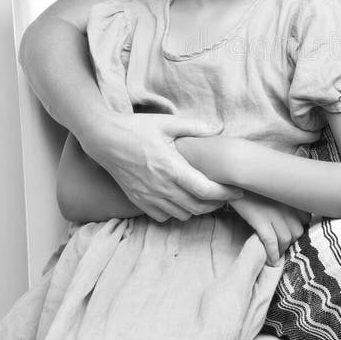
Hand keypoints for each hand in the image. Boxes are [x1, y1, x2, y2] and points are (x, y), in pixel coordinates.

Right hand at [80, 112, 241, 221]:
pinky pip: (163, 217)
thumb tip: (219, 127)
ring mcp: (148, 196)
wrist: (103, 139)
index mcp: (171, 167)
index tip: (237, 191)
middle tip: (225, 195)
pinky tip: (180, 200)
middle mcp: (160, 186)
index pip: (204, 190)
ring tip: (205, 197)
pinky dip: (176, 213)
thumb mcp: (166, 122)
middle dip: (215, 204)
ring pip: (182, 215)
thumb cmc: (136, 128)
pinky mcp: (138, 201)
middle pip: (197, 207)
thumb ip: (195, 127)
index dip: (224, 194)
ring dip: (197, 209)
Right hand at [230, 193, 309, 264]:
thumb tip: (291, 219)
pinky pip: (271, 241)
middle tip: (281, 245)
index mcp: (290, 196)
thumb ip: (284, 201)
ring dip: (281, 250)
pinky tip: (270, 260)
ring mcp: (273, 212)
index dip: (297, 228)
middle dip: (290, 241)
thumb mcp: (273, 190)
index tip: (289, 232)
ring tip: (275, 254)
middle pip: (297, 232)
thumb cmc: (252, 185)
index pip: (305, 219)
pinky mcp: (259, 219)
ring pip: (286, 238)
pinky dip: (272, 253)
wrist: (233, 179)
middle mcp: (286, 204)